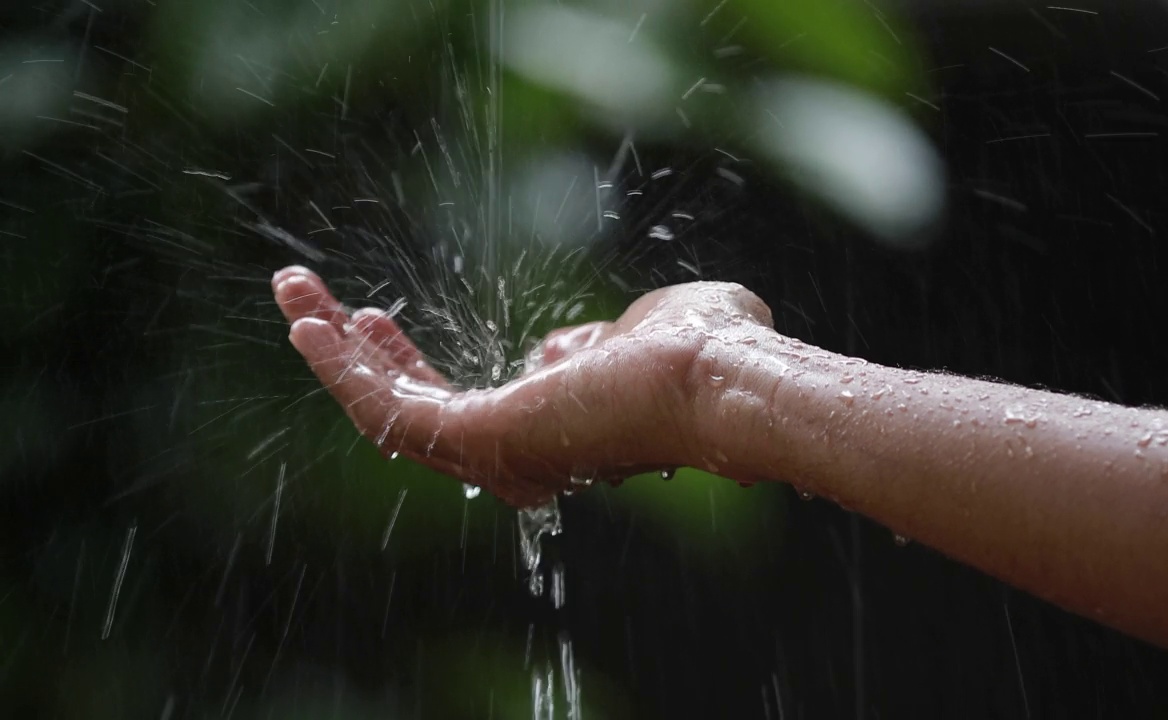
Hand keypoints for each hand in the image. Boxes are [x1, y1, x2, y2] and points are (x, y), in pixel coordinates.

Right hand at [272, 266, 774, 505]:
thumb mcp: (637, 330)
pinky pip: (391, 414)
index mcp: (554, 434)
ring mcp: (499, 455)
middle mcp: (519, 456)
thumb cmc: (707, 351)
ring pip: (389, 416)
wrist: (726, 376)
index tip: (377, 320)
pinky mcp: (482, 442)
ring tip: (291, 295)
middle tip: (309, 303)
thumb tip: (560, 349)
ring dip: (334, 355)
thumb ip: (591, 343)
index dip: (408, 366)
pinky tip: (309, 322)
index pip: (459, 409)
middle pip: (412, 413)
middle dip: (357, 357)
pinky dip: (345, 369)